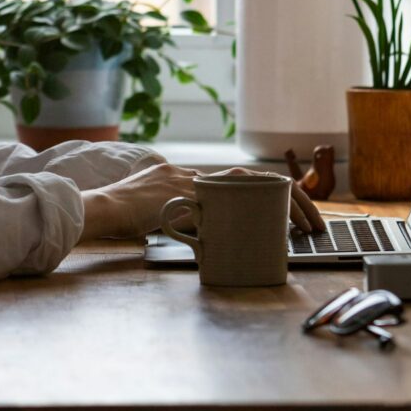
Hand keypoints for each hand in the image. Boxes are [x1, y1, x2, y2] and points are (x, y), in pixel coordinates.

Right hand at [79, 164, 325, 241]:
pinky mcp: (184, 198)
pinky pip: (225, 205)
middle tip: (312, 219)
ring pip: (244, 186)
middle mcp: (189, 174)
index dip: (266, 190)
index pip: (234, 178)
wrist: (98, 210)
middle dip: (287, 196)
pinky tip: (275, 225)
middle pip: (248, 178)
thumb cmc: (119, 217)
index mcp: (182, 175)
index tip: (288, 207)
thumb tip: (200, 235)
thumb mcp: (153, 213)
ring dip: (280, 203)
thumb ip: (176, 216)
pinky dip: (251, 214)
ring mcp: (188, 183)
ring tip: (305, 224)